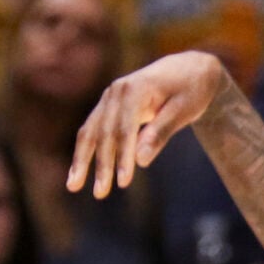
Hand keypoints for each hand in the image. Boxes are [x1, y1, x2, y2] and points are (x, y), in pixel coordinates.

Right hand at [72, 51, 230, 196]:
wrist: (188, 69)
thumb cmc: (190, 90)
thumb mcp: (183, 110)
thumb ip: (160, 132)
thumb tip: (141, 161)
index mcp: (135, 89)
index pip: (125, 129)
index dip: (122, 157)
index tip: (124, 183)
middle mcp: (116, 91)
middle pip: (104, 132)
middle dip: (101, 165)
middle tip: (101, 194)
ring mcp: (109, 98)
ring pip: (90, 131)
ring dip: (81, 160)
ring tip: (73, 186)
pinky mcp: (109, 106)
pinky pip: (92, 130)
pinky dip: (85, 151)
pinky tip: (78, 172)